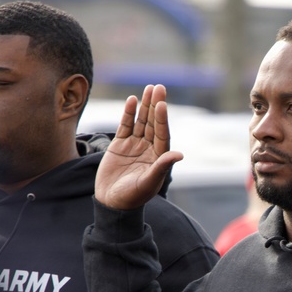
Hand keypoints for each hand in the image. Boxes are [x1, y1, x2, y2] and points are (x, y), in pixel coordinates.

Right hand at [95, 84, 182, 209]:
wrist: (112, 203)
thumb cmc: (133, 197)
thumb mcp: (148, 183)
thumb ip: (162, 167)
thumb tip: (179, 154)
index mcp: (159, 157)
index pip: (162, 134)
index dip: (162, 119)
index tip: (162, 104)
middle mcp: (149, 148)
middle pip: (154, 123)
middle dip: (156, 106)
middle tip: (158, 88)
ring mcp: (135, 145)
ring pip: (141, 122)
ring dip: (144, 106)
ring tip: (148, 89)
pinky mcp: (120, 145)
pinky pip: (125, 125)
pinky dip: (128, 114)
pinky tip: (132, 101)